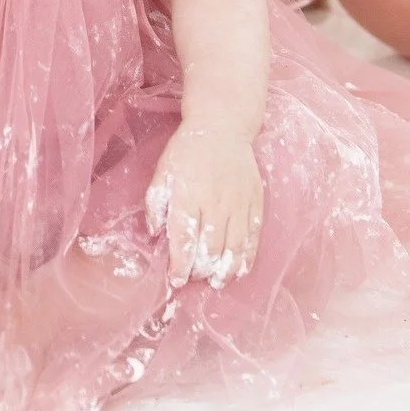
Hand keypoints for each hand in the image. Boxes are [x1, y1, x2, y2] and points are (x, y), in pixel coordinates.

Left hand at [145, 121, 263, 289]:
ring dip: (224, 271)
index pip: (184, 242)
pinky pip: (253, 238)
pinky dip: (246, 258)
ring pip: (233, 249)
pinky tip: (238, 269)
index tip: (175, 280)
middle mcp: (215, 204)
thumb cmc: (187, 151)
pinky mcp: (255, 203)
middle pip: (210, 250)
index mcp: (188, 197)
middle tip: (193, 280)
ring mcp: (238, 205)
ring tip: (216, 283)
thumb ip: (156, 205)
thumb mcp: (162, 172)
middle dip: (200, 272)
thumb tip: (154, 234)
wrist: (222, 127)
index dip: (179, 266)